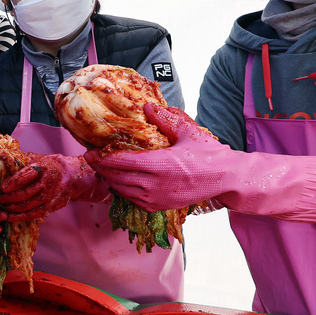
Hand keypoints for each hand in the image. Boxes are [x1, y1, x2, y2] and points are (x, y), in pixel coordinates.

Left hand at [0, 154, 95, 221]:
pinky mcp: (52, 206)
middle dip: (9, 198)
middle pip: (26, 193)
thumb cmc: (48, 166)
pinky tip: (10, 217)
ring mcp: (51, 196)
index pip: (27, 175)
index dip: (14, 182)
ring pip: (29, 205)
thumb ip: (21, 160)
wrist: (72, 175)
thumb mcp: (37, 158)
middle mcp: (48, 182)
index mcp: (43, 167)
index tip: (2, 188)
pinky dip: (21, 217)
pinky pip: (35, 214)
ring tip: (0, 208)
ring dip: (13, 208)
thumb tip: (0, 157)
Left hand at [88, 103, 230, 210]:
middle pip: (116, 177)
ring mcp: (155, 199)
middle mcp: (154, 185)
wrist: (225, 180)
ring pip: (121, 190)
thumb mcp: (189, 132)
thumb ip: (166, 120)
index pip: (121, 162)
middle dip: (101, 168)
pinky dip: (121, 189)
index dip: (102, 157)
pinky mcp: (158, 207)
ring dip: (109, 179)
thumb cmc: (210, 154)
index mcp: (160, 165)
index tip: (90, 151)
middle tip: (90, 157)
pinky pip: (131, 199)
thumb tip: (147, 107)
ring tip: (101, 167)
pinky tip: (118, 180)